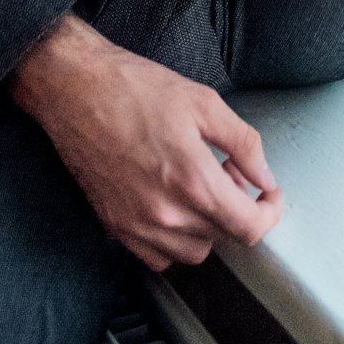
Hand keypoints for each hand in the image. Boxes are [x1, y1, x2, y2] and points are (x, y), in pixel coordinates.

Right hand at [10, 14, 282, 269]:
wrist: (74, 89)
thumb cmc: (134, 87)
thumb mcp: (203, 101)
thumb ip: (243, 142)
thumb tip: (264, 176)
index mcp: (193, 180)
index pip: (248, 227)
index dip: (268, 212)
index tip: (269, 195)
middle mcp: (166, 213)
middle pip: (223, 238)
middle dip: (237, 208)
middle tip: (230, 171)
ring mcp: (137, 225)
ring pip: (193, 252)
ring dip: (208, 226)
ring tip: (200, 185)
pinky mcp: (115, 227)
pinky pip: (159, 255)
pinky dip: (175, 239)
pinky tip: (173, 203)